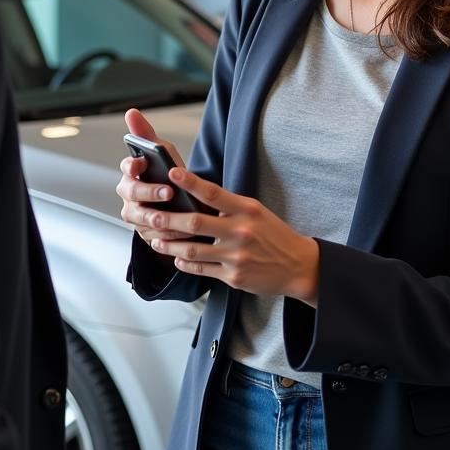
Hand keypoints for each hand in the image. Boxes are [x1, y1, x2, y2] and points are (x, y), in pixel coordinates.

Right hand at [116, 109, 195, 248]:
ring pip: (141, 219)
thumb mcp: (164, 153)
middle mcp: (128, 195)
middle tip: (169, 192)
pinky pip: (154, 237)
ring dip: (160, 218)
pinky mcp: (146, 234)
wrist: (184, 204)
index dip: (131, 167)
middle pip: (131, 195)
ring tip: (178, 216)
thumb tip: (131, 112)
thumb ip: (147, 134)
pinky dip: (168, 236)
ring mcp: (136, 216)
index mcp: (131, 173)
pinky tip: (183, 234)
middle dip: (149, 193)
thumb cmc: (171, 174)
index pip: (125, 168)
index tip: (140, 165)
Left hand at [146, 167, 320, 305]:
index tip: (172, 173)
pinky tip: (177, 257)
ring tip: (157, 240)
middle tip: (151, 216)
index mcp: (247, 209)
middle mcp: (241, 231)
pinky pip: (201, 269)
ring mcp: (236, 256)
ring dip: (170, 245)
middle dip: (168, 219)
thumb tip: (196, 194)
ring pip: (192, 249)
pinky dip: (184, 263)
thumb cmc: (273, 234)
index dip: (190, 182)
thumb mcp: (255, 211)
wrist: (298, 265)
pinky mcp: (234, 277)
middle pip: (195, 222)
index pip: (213, 192)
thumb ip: (229, 205)